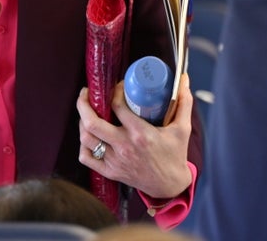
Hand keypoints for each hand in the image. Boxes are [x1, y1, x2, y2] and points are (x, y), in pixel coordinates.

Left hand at [76, 73, 192, 198]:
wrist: (170, 186)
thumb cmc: (175, 155)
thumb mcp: (182, 128)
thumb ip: (183, 103)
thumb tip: (184, 79)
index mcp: (140, 134)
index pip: (117, 106)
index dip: (114, 91)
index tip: (117, 86)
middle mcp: (124, 146)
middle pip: (92, 122)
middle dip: (83, 103)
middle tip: (86, 92)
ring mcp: (115, 160)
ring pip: (86, 138)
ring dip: (82, 121)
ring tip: (86, 111)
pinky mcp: (110, 171)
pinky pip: (86, 157)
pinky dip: (83, 145)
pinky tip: (88, 135)